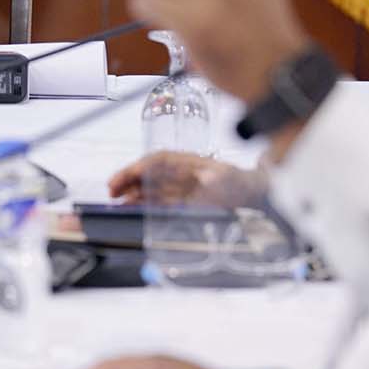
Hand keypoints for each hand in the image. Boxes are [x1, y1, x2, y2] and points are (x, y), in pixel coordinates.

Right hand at [108, 151, 269, 207]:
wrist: (257, 196)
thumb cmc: (244, 184)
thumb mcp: (231, 179)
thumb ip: (218, 179)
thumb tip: (206, 179)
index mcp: (190, 162)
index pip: (158, 161)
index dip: (138, 168)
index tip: (125, 177)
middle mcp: (182, 173)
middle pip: (149, 172)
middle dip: (129, 178)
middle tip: (111, 190)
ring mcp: (182, 187)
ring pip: (150, 187)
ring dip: (132, 191)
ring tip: (115, 199)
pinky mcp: (183, 201)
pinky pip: (158, 200)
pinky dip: (143, 203)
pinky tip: (132, 206)